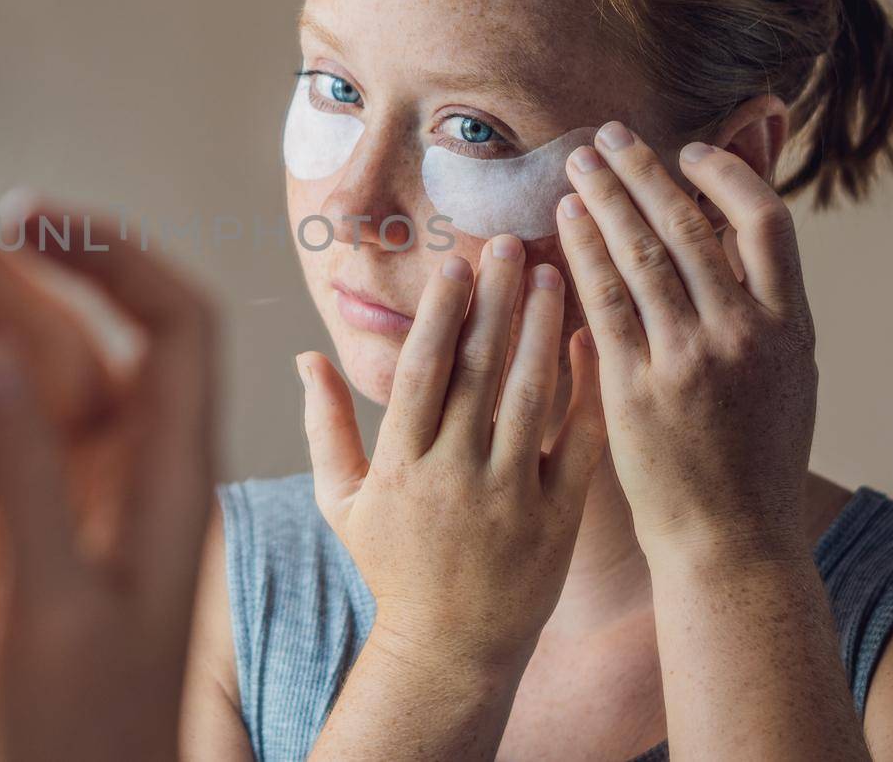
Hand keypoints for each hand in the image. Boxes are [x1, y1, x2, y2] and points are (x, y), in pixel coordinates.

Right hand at [0, 198, 216, 761]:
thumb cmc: (84, 736)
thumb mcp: (52, 609)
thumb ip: (24, 477)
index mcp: (172, 480)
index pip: (175, 324)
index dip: (115, 254)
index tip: (27, 217)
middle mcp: (136, 468)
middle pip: (77, 335)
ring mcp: (82, 488)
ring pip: (26, 370)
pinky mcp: (32, 515)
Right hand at [303, 239, 606, 676]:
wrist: (450, 652)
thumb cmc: (393, 569)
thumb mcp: (341, 502)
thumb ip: (325, 426)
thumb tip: (307, 356)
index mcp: (399, 465)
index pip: (421, 371)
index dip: (439, 312)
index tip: (454, 263)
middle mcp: (452, 474)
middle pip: (476, 369)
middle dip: (493, 299)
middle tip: (508, 241)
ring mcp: (507, 496)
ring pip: (528, 395)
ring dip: (539, 328)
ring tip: (549, 273)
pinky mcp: (555, 518)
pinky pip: (574, 441)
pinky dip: (582, 389)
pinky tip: (586, 342)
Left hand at [556, 122, 817, 566]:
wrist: (732, 541)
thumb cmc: (755, 458)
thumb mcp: (786, 376)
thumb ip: (761, 307)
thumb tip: (725, 236)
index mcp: (791, 327)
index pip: (767, 222)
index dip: (726, 175)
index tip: (688, 152)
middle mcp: (745, 335)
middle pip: (690, 226)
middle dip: (644, 172)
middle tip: (608, 133)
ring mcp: (690, 359)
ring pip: (643, 254)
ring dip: (605, 199)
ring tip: (578, 162)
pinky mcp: (636, 387)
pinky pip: (603, 301)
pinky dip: (582, 253)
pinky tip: (563, 221)